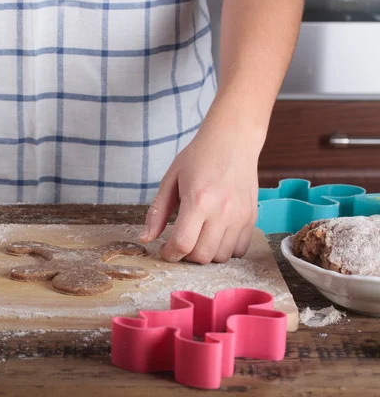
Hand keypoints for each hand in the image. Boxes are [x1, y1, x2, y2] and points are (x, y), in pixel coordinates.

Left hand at [139, 118, 260, 263]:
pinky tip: (215, 236)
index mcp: (198, 200)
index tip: (165, 250)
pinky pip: (239, 250)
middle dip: (186, 256)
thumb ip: (157, 212)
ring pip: (221, 257)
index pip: (183, 244)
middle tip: (180, 243)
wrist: (233, 140)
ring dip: (206, 255)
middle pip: (202, 256)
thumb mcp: (170, 180)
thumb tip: (146, 238)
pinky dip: (225, 250)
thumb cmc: (199, 157)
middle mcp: (222, 211)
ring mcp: (240, 216)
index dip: (169, 254)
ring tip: (198, 238)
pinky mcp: (252, 217)